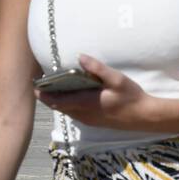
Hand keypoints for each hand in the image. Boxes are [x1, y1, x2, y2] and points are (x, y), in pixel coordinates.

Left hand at [34, 53, 166, 130]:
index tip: (34, 84)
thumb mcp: (116, 79)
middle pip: (58, 106)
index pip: (56, 100)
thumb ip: (97, 68)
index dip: (43, 94)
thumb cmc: (131, 97)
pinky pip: (74, 114)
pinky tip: (72, 97)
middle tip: (41, 84)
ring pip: (66, 111)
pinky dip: (67, 105)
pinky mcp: (94, 122)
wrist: (144, 117)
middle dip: (47, 97)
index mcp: (85, 102)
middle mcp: (83, 113)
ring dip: (58, 101)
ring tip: (54, 88)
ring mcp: (88, 120)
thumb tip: (80, 57)